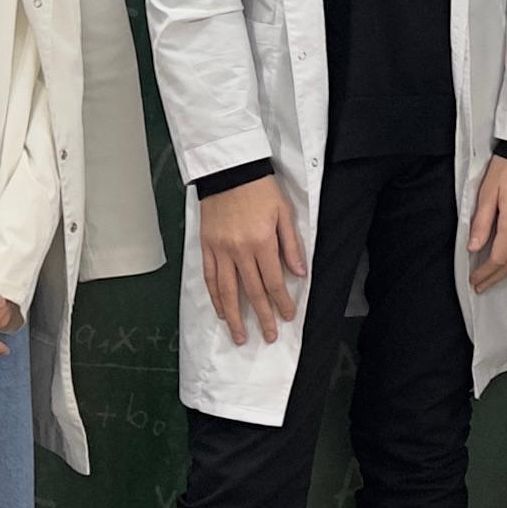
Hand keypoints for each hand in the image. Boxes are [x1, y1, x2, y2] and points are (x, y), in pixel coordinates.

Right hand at [197, 177, 306, 344]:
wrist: (229, 171)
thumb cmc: (261, 190)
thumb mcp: (284, 212)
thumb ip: (291, 245)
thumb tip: (299, 274)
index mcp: (262, 242)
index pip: (274, 281)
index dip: (281, 302)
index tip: (287, 317)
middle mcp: (240, 251)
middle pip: (252, 292)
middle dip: (262, 317)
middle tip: (269, 336)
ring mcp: (220, 250)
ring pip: (227, 291)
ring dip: (234, 317)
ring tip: (240, 336)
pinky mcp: (207, 246)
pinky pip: (210, 278)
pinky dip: (215, 297)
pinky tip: (221, 312)